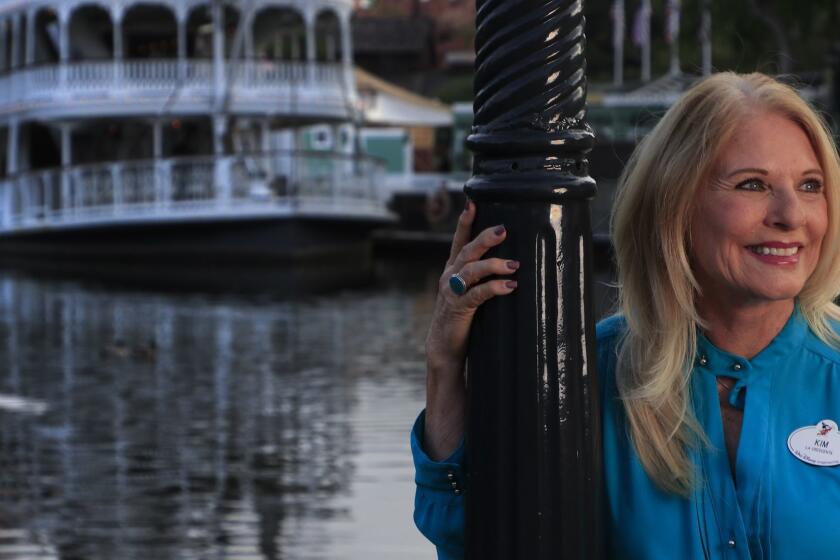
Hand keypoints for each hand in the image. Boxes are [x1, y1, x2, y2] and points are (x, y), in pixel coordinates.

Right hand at [423, 199, 517, 459]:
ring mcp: (451, 293)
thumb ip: (485, 278)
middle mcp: (449, 277)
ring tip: (513, 263)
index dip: (465, 221)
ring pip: (471, 271)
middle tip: (503, 229)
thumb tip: (516, 264)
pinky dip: (494, 289)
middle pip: (466, 251)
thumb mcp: (472, 294)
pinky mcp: (458, 311)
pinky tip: (510, 286)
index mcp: (452, 269)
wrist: (444, 352)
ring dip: (493, 264)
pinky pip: (477, 296)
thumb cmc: (465, 320)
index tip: (472, 201)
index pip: (458, 240)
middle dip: (484, 238)